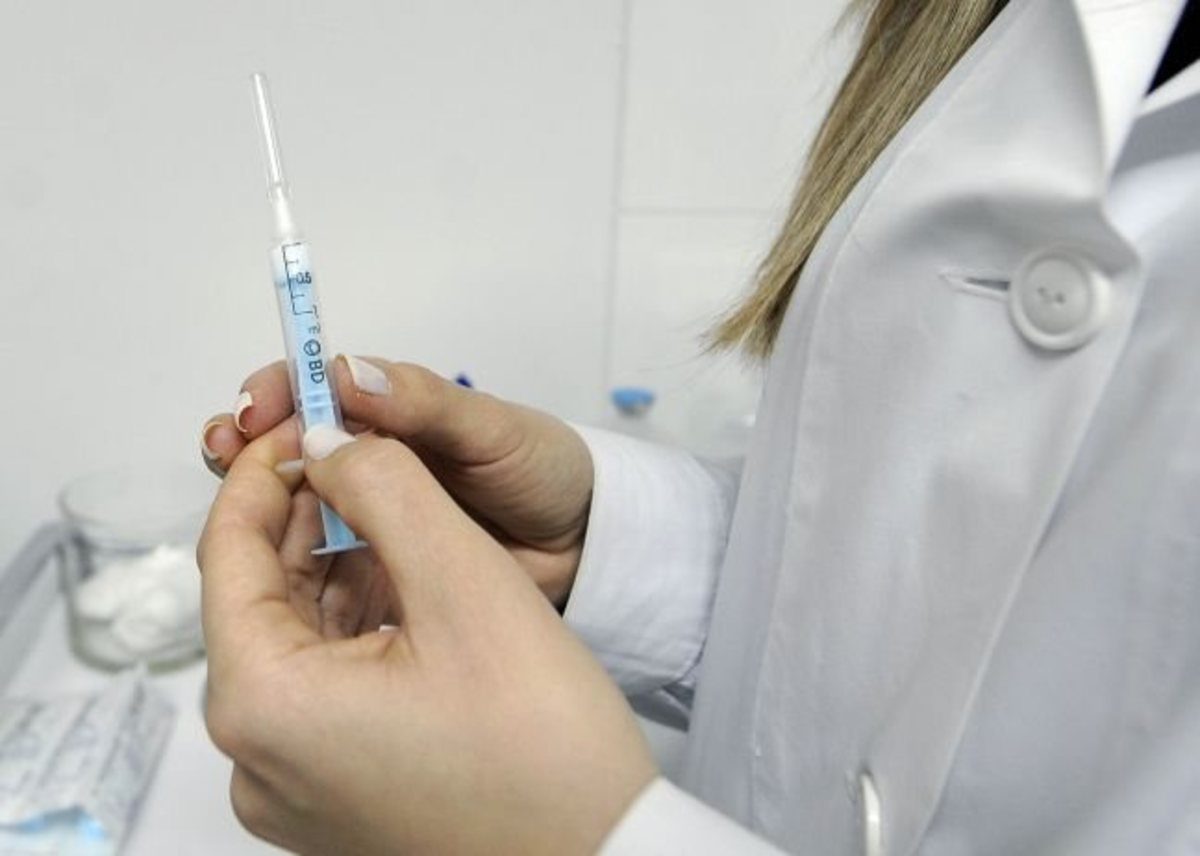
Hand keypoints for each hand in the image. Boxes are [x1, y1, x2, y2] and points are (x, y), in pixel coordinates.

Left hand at [199, 421, 656, 854]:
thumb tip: (331, 443)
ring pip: (295, 640)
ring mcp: (292, 787)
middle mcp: (256, 758)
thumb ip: (386, 486)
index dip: (267, 471)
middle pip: (260, 598)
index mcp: (262, 705)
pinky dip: (355, 625)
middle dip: (308, 517)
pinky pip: (323, 687)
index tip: (307, 418)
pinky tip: (404, 584)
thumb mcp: (464, 580)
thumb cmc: (542, 742)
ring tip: (390, 510)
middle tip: (358, 454)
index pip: (228, 553)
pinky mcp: (333, 797)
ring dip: (336, 568)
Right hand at [201, 357, 592, 606]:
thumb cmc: (542, 470)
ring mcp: (366, 517)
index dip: (276, 392)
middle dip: (247, 442)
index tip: (255, 410)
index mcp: (389, 411)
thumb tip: (347, 372)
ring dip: (256, 501)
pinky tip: (275, 573)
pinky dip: (288, 565)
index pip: (312, 388)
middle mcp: (367, 459)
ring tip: (237, 504)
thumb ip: (427, 403)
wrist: (583, 545)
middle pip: (284, 445)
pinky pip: (317, 567)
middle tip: (225, 450)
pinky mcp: (372, 570)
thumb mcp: (494, 430)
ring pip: (290, 506)